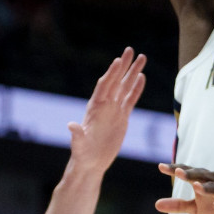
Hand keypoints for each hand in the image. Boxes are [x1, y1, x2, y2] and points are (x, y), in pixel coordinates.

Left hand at [69, 48, 146, 172]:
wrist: (91, 163)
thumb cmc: (82, 154)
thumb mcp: (79, 145)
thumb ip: (77, 135)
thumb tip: (71, 126)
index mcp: (95, 108)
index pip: (104, 86)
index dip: (111, 74)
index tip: (118, 60)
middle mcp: (105, 105)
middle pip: (116, 81)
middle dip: (124, 65)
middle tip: (131, 50)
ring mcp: (114, 110)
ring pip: (125, 87)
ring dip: (133, 72)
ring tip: (142, 58)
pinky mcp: (122, 117)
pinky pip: (130, 99)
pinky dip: (136, 88)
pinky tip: (142, 77)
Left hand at [154, 164, 213, 213]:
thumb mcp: (197, 207)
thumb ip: (178, 205)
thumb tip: (156, 204)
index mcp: (205, 179)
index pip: (188, 172)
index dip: (175, 169)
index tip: (161, 166)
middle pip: (201, 175)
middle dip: (190, 173)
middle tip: (177, 171)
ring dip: (206, 186)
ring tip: (195, 186)